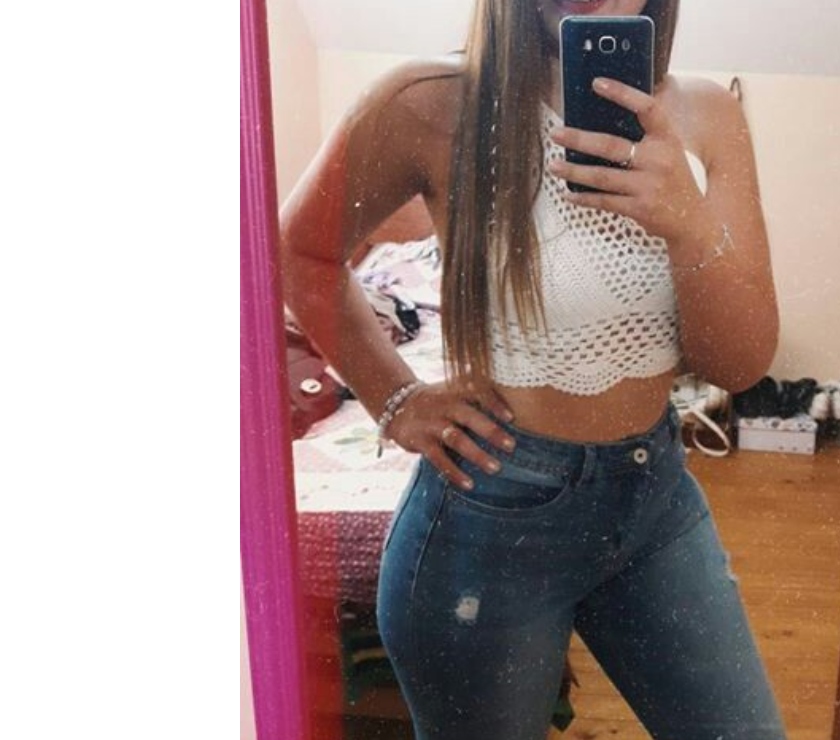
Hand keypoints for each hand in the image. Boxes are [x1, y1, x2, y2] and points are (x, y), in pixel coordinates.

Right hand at [385, 382, 516, 489]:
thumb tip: (514, 399)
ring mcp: (431, 423)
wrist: (396, 404)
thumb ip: (476, 392)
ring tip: (495, 468)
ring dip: (476, 454)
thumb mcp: (452, 388)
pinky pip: (438, 459)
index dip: (494, 403)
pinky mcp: (419, 441)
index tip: (512, 417)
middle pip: (469, 416)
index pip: (476, 393)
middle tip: (512, 446)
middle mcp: (444, 405)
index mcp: (455, 391)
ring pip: (456, 439)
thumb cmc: (437, 399)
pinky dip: (454, 472)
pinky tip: (469, 484)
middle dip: (491, 431)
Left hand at [548, 77, 710, 242]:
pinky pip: (604, 201)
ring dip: (574, 171)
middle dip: (579, 139)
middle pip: (612, 146)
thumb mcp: (669, 151)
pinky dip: (584, 198)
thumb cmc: (673, 179)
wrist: (691, 219)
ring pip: (602, 176)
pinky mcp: (639, 208)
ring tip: (553, 165)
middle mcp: (659, 160)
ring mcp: (649, 186)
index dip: (623, 94)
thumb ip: (646, 136)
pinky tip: (568, 194)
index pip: (647, 108)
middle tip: (555, 133)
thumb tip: (602, 120)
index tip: (597, 83)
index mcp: (667, 139)